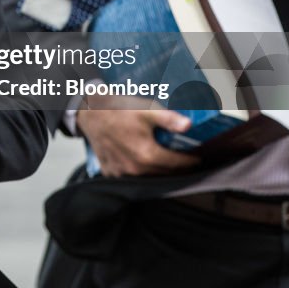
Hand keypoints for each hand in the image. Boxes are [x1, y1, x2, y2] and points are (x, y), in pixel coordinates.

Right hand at [76, 95, 199, 176]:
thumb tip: (189, 126)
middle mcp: (135, 169)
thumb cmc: (119, 110)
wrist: (90, 113)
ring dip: (159, 171)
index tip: (198, 156)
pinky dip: (141, 172)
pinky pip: (132, 177)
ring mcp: (122, 173)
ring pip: (149, 178)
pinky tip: (143, 161)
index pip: (178, 165)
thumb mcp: (147, 109)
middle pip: (165, 174)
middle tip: (183, 157)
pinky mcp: (111, 173)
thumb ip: (169, 119)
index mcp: (147, 155)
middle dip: (176, 167)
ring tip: (165, 159)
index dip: (191, 161)